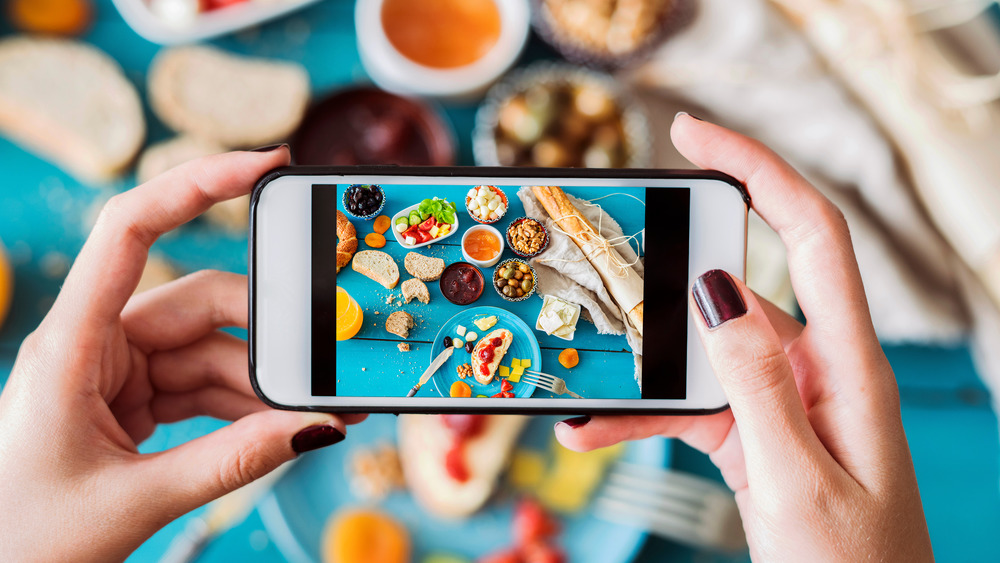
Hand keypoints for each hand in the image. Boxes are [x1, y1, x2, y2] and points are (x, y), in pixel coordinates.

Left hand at [0, 147, 363, 561]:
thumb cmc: (22, 538)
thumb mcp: (135, 501)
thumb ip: (233, 462)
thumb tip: (316, 427)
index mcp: (69, 343)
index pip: (132, 227)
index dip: (199, 182)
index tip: (268, 166)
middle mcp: (93, 342)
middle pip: (201, 303)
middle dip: (269, 336)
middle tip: (324, 365)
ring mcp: (116, 370)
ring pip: (211, 349)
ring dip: (263, 383)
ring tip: (314, 413)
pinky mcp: (132, 399)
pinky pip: (203, 384)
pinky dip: (245, 405)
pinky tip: (282, 426)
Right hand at [555, 115, 932, 560]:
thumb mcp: (800, 479)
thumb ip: (760, 384)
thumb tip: (718, 290)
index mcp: (849, 366)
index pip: (808, 235)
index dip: (756, 169)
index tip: (690, 133)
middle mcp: (815, 368)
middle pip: (737, 285)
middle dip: (667, 271)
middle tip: (602, 260)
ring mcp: (781, 399)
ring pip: (698, 354)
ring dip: (639, 370)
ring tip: (582, 386)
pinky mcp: (752, 431)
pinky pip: (689, 402)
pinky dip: (642, 412)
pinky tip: (595, 427)